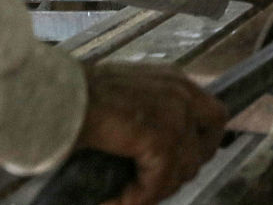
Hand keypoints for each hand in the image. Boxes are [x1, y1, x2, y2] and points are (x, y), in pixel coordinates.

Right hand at [76, 63, 226, 204]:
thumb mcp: (126, 97)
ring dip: (155, 190)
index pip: (212, 115)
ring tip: (128, 197)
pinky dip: (138, 198)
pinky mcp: (163, 141)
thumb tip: (153, 147)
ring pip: (184, 171)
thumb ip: (149, 113)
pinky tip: (115, 200)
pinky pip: (158, 184)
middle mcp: (182, 93)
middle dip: (181, 171)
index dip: (200, 145)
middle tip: (150, 185)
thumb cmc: (79, 95)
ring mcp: (176, 116)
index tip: (179, 164)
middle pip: (207, 145)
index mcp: (174, 80)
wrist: (60, 96)